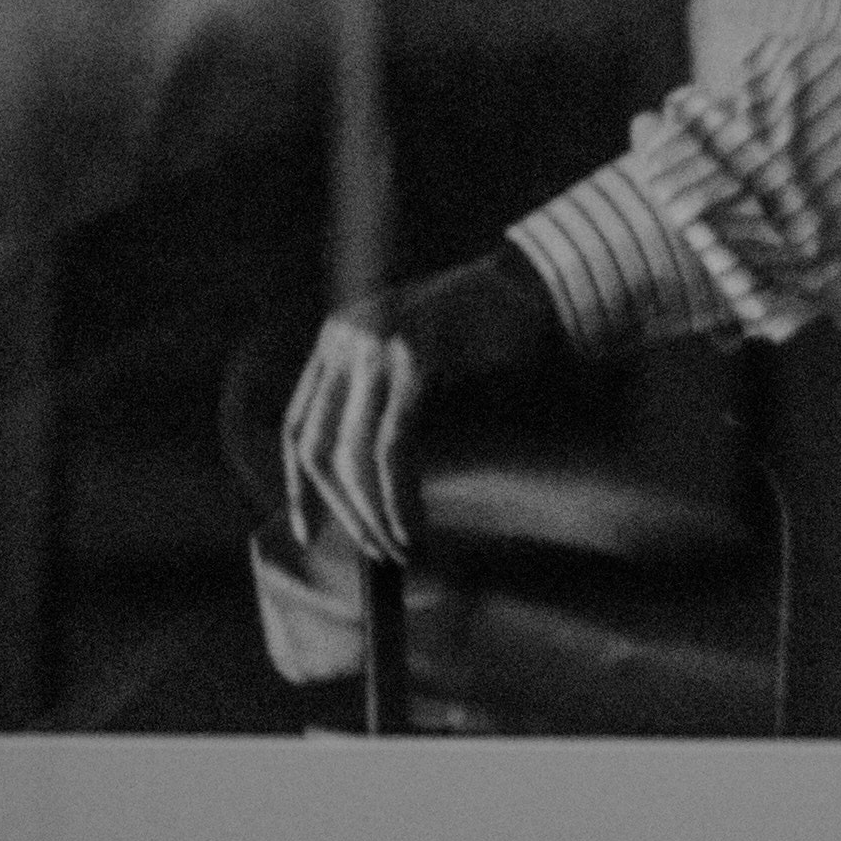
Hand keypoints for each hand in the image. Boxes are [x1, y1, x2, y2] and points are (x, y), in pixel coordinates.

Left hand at [277, 251, 559, 561]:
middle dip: (343, 510)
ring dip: (373, 512)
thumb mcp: (419, 364)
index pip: (300, 427)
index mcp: (338, 341)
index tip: (309, 533)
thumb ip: (384, 402)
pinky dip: (399, 495)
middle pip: (318, 446)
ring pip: (352, 452)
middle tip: (377, 552)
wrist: (540, 287)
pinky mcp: (416, 361)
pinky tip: (414, 525)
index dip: (301, 486)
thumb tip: (363, 488)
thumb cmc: (491, 334)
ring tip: (402, 548)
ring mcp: (378, 346)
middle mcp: (345, 339)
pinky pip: (393, 446)